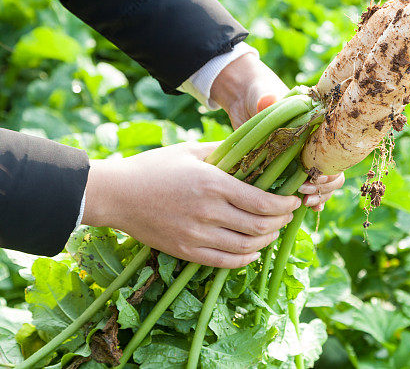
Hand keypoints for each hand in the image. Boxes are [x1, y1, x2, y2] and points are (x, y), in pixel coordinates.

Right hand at [81, 142, 301, 267]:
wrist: (116, 194)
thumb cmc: (154, 167)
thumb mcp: (191, 151)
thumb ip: (225, 151)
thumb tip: (254, 148)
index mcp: (214, 184)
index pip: (262, 202)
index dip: (284, 205)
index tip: (293, 201)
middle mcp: (209, 212)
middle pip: (259, 226)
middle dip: (280, 222)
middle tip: (287, 215)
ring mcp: (196, 234)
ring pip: (245, 246)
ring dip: (266, 240)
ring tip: (273, 232)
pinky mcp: (185, 251)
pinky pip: (223, 262)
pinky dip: (244, 259)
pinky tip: (253, 251)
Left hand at [210, 52, 345, 209]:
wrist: (244, 98)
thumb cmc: (257, 92)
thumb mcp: (261, 94)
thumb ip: (265, 97)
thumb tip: (267, 99)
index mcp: (314, 127)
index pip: (335, 150)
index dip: (331, 167)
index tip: (315, 175)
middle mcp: (313, 143)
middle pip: (334, 171)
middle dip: (325, 186)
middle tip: (304, 191)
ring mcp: (302, 157)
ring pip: (324, 184)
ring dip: (319, 195)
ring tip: (303, 201)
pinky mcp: (288, 169)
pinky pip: (307, 189)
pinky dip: (311, 200)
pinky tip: (307, 209)